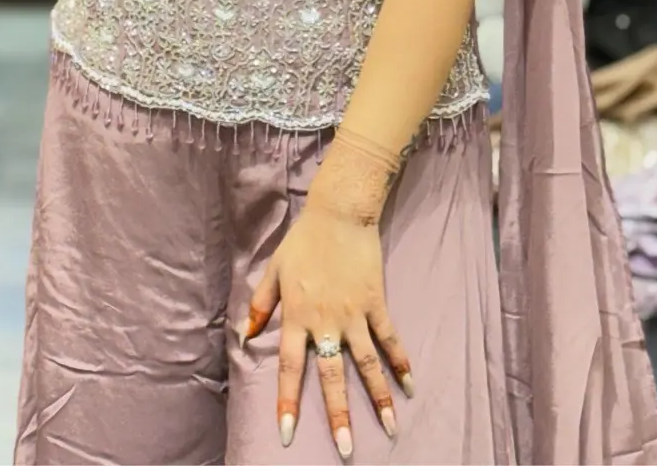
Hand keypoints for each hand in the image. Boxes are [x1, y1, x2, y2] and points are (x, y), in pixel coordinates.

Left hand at [239, 196, 411, 458]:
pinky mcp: (376, 303)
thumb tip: (246, 336)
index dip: (289, 402)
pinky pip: (389, 338)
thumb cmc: (303, 241)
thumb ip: (261, 304)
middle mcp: (326, 321)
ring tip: (390, 428)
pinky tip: (410, 385)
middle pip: (332, 376)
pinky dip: (400, 362)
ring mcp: (354, 314)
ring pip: (367, 364)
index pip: (291, 368)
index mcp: (297, 316)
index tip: (287, 434)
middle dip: (339, 415)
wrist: (339, 214)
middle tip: (346, 450)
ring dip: (379, 398)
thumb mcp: (274, 270)